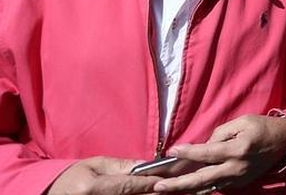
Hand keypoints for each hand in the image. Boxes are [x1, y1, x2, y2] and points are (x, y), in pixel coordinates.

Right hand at [45, 159, 163, 194]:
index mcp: (91, 187)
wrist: (49, 193)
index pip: (127, 186)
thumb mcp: (94, 165)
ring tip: (157, 193)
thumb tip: (145, 165)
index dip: (148, 184)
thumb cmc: (72, 176)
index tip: (164, 180)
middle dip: (148, 194)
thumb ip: (120, 166)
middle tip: (166, 189)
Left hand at [154, 114, 285, 192]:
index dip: (188, 153)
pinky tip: (185, 187)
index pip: (207, 153)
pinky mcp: (237, 184)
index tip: (172, 151)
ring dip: (185, 190)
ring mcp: (236, 179)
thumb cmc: (262, 128)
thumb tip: (204, 146)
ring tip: (165, 190)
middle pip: (201, 179)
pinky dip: (198, 188)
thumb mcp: (243, 121)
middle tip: (158, 186)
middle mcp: (235, 168)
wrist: (285, 143)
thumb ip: (220, 133)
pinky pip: (214, 187)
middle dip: (178, 184)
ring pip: (206, 188)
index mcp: (238, 150)